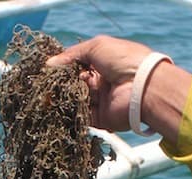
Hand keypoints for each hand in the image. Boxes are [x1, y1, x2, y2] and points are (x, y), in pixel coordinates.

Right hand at [46, 36, 190, 137]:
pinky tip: (59, 106)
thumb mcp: (96, 46)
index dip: (65, 67)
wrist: (142, 87)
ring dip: (65, 97)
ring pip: (76, 101)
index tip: (50, 68)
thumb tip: (49, 64)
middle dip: (62, 84)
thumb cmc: (124, 60)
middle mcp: (102, 83)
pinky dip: (70, 113)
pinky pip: (82, 117)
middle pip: (76, 84)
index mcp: (104, 64)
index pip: (79, 66)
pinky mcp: (101, 119)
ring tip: (52, 93)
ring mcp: (102, 101)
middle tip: (49, 82)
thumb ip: (71, 54)